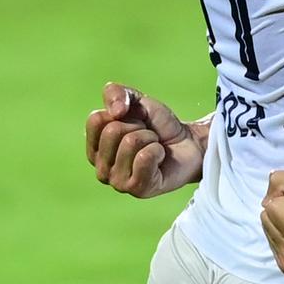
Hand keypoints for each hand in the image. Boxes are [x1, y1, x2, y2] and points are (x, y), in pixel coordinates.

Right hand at [85, 82, 207, 198]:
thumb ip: (116, 93)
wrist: (188, 141)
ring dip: (150, 139)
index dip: (122, 113)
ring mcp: (118, 182)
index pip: (96, 120)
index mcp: (95, 148)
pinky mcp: (138, 189)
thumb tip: (115, 112)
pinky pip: (145, 158)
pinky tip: (160, 158)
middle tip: (148, 136)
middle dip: (138, 126)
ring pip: (130, 143)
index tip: (134, 122)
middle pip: (113, 131)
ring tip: (155, 147)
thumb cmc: (158, 124)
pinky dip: (158, 151)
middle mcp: (101, 169)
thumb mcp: (136, 100)